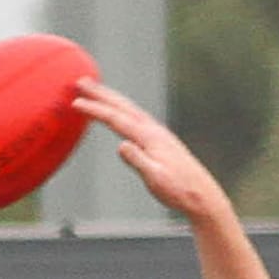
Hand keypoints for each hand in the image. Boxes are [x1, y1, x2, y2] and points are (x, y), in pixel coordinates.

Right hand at [75, 80, 230, 221]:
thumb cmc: (180, 191)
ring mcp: (159, 134)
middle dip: (100, 93)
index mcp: (149, 138)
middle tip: (80, 81)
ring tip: (96, 91)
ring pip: (131, 109)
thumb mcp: (156, 180)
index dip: (95, 110)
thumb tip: (121, 145)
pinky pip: (138, 117)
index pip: (116, 119)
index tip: (76, 103)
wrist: (203, 197)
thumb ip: (138, 161)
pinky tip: (122, 113)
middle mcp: (154, 130)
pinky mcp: (163, 141)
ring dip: (112, 98)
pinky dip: (125, 110)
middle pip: (123, 106)